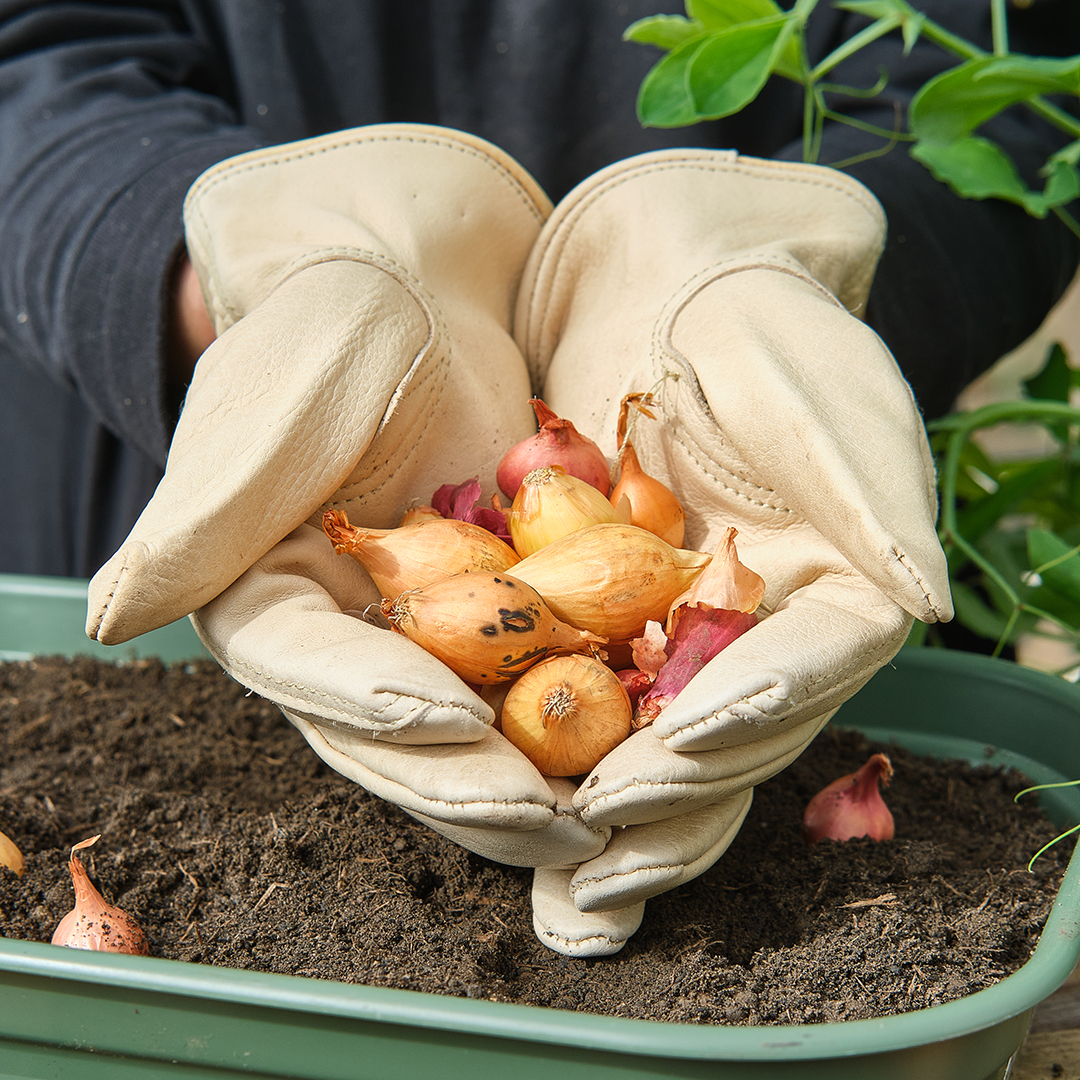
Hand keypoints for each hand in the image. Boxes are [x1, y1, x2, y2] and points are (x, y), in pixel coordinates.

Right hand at [86, 125, 610, 871]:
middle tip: (548, 820)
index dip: (373, 702)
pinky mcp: (490, 623)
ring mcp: (416, 641)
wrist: (419, 302)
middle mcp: (336, 642)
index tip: (451, 723)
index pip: (306, 670)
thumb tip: (108, 616)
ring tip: (603, 817)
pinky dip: (582, 713)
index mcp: (261, 602)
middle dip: (469, 779)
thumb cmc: (335, 330)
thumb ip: (205, 511)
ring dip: (533, 777)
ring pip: (469, 730)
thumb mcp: (273, 408)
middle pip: (394, 732)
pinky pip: (530, 682)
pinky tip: (643, 742)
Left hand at [513, 150, 951, 951]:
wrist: (663, 282)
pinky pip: (585, 696)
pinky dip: (548, 747)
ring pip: (657, 738)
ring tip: (555, 870)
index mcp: (835, 584)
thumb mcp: (816, 380)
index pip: (808, 667)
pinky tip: (500, 792)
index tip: (685, 743)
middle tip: (597, 839)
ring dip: (608, 808)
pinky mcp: (607, 621)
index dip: (755, 711)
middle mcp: (764, 629)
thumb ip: (873, 484)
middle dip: (668, 790)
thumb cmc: (752, 318)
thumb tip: (924, 600)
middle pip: (729, 733)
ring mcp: (683, 633)